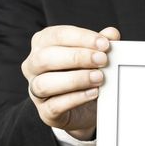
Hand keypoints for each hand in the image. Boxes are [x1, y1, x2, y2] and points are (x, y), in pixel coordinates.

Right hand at [21, 25, 120, 139]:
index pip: (56, 35)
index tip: (104, 44)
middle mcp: (33, 66)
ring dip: (75, 79)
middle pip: (45, 58)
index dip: (81, 38)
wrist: (85, 110)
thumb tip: (112, 34)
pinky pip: (55, 105)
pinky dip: (76, 98)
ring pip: (45, 83)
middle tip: (102, 60)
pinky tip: (93, 93)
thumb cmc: (85, 76)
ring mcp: (35, 90)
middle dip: (77, 57)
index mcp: (42, 44)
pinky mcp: (46, 112)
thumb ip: (100, 46)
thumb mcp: (94, 58)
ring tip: (98, 78)